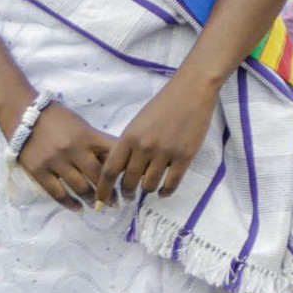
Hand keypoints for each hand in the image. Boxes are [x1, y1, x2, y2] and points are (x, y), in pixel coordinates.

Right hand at [16, 104, 114, 210]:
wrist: (24, 115)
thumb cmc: (59, 120)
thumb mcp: (83, 127)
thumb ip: (97, 144)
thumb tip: (115, 164)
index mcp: (88, 136)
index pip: (112, 155)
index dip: (123, 170)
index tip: (128, 182)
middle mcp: (74, 150)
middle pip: (98, 176)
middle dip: (109, 192)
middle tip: (115, 203)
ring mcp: (55, 162)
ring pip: (80, 188)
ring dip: (92, 200)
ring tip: (99, 207)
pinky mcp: (38, 171)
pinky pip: (58, 193)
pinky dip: (71, 204)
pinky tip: (79, 208)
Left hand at [96, 72, 217, 204]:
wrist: (192, 90)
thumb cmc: (164, 103)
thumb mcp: (138, 122)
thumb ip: (130, 144)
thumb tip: (125, 170)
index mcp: (129, 137)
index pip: (110, 170)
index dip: (103, 189)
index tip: (100, 201)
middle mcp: (145, 147)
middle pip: (129, 181)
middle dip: (126, 192)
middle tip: (128, 196)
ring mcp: (165, 152)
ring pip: (149, 185)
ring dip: (146, 191)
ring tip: (148, 189)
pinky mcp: (185, 156)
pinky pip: (171, 183)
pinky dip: (165, 192)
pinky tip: (163, 191)